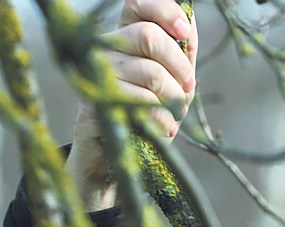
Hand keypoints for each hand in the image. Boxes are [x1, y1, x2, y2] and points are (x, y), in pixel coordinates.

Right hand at [67, 0, 197, 210]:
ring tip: (175, 114)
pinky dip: (161, 117)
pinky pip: (140, 102)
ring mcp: (98, 72)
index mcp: (125, 34)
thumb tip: (189, 18)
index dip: (164, 11)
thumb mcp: (172, 78)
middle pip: (149, 36)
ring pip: (150, 73)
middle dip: (179, 66)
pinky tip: (163, 127)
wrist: (120, 153)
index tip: (185, 32)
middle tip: (188, 88)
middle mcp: (107, 47)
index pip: (138, 3)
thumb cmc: (148, 111)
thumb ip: (181, 50)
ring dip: (174, 98)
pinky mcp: (95, 101)